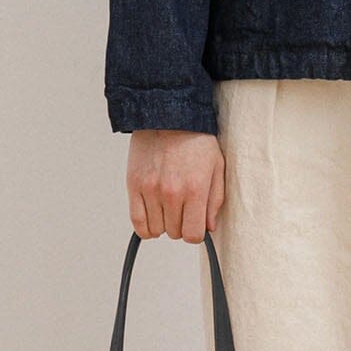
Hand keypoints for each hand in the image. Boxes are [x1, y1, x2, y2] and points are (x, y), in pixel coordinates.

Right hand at [127, 128, 224, 242]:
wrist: (168, 116)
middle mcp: (171, 193)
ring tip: (168, 208)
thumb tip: (209, 227)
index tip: (195, 225)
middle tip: (183, 210)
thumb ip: (215, 200)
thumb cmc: (196, 139)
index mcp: (195, 189)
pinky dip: (145, 227)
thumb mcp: (216, 166)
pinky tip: (153, 217)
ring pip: (156, 230)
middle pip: (174, 233)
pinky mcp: (134, 185)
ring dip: (163, 224)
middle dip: (181, 226)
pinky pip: (137, 221)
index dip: (195, 233)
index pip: (193, 234)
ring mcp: (150, 190)